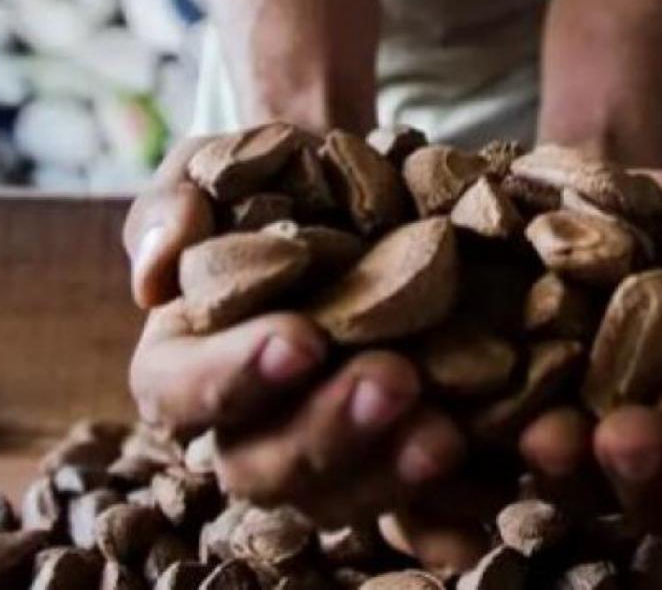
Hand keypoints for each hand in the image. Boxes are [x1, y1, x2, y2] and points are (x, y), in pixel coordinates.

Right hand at [124, 138, 465, 526]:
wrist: (356, 175)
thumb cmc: (268, 174)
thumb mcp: (210, 164)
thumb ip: (170, 205)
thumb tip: (157, 270)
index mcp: (189, 360)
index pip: (180, 391)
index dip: (232, 378)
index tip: (300, 341)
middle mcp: (254, 418)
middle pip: (267, 464)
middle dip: (331, 431)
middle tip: (395, 381)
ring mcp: (331, 438)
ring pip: (346, 491)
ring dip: (395, 471)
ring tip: (450, 433)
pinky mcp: (398, 441)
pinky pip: (423, 497)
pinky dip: (461, 493)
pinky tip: (503, 460)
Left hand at [517, 169, 661, 533]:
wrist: (573, 182)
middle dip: (659, 469)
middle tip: (636, 435)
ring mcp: (582, 440)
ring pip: (584, 489)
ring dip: (573, 470)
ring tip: (553, 435)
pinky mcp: (508, 423)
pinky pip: (503, 453)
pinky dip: (498, 449)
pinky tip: (496, 424)